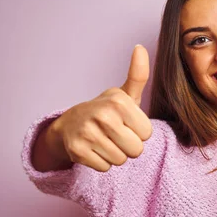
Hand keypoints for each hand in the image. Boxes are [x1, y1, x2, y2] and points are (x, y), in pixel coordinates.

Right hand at [50, 45, 152, 171]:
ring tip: (104, 141)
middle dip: (128, 146)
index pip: (147, 134)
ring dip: (115, 155)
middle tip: (115, 134)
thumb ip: (138, 75)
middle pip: (136, 150)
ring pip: (120, 160)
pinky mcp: (77, 151)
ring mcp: (88, 133)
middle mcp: (103, 115)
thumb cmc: (106, 111)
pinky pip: (104, 168)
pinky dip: (101, 163)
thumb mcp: (124, 94)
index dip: (138, 132)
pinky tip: (94, 149)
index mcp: (119, 102)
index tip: (125, 123)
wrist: (70, 124)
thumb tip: (140, 47)